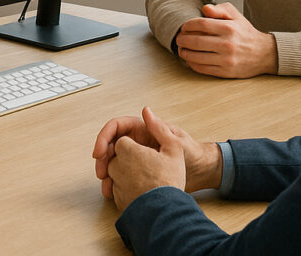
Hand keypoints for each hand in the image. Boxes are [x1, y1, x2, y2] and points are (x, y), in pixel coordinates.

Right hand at [92, 107, 221, 199]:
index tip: (99, 153)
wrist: (201, 173)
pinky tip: (113, 190)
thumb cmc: (192, 153)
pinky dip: (115, 182)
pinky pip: (121, 174)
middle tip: (101, 172)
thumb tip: (145, 111)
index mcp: (142, 130)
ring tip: (106, 185)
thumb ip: (160, 127)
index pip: (116, 128)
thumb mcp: (176, 140)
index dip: (104, 138)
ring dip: (107, 171)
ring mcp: (138, 156)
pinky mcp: (139, 171)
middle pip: (110, 145)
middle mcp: (137, 142)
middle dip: (102, 158)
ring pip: (114, 161)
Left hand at [174, 3, 277, 77]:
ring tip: (181, 49)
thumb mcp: (236, 16)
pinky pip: (202, 68)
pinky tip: (189, 59)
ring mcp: (226, 60)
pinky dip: (192, 64)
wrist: (264, 54)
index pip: (201, 24)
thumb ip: (220, 9)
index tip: (184, 27)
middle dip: (182, 40)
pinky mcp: (225, 72)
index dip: (188, 25)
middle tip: (178, 39)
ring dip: (184, 53)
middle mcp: (227, 44)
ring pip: (196, 57)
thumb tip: (204, 9)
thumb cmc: (245, 33)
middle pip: (195, 41)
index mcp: (229, 28)